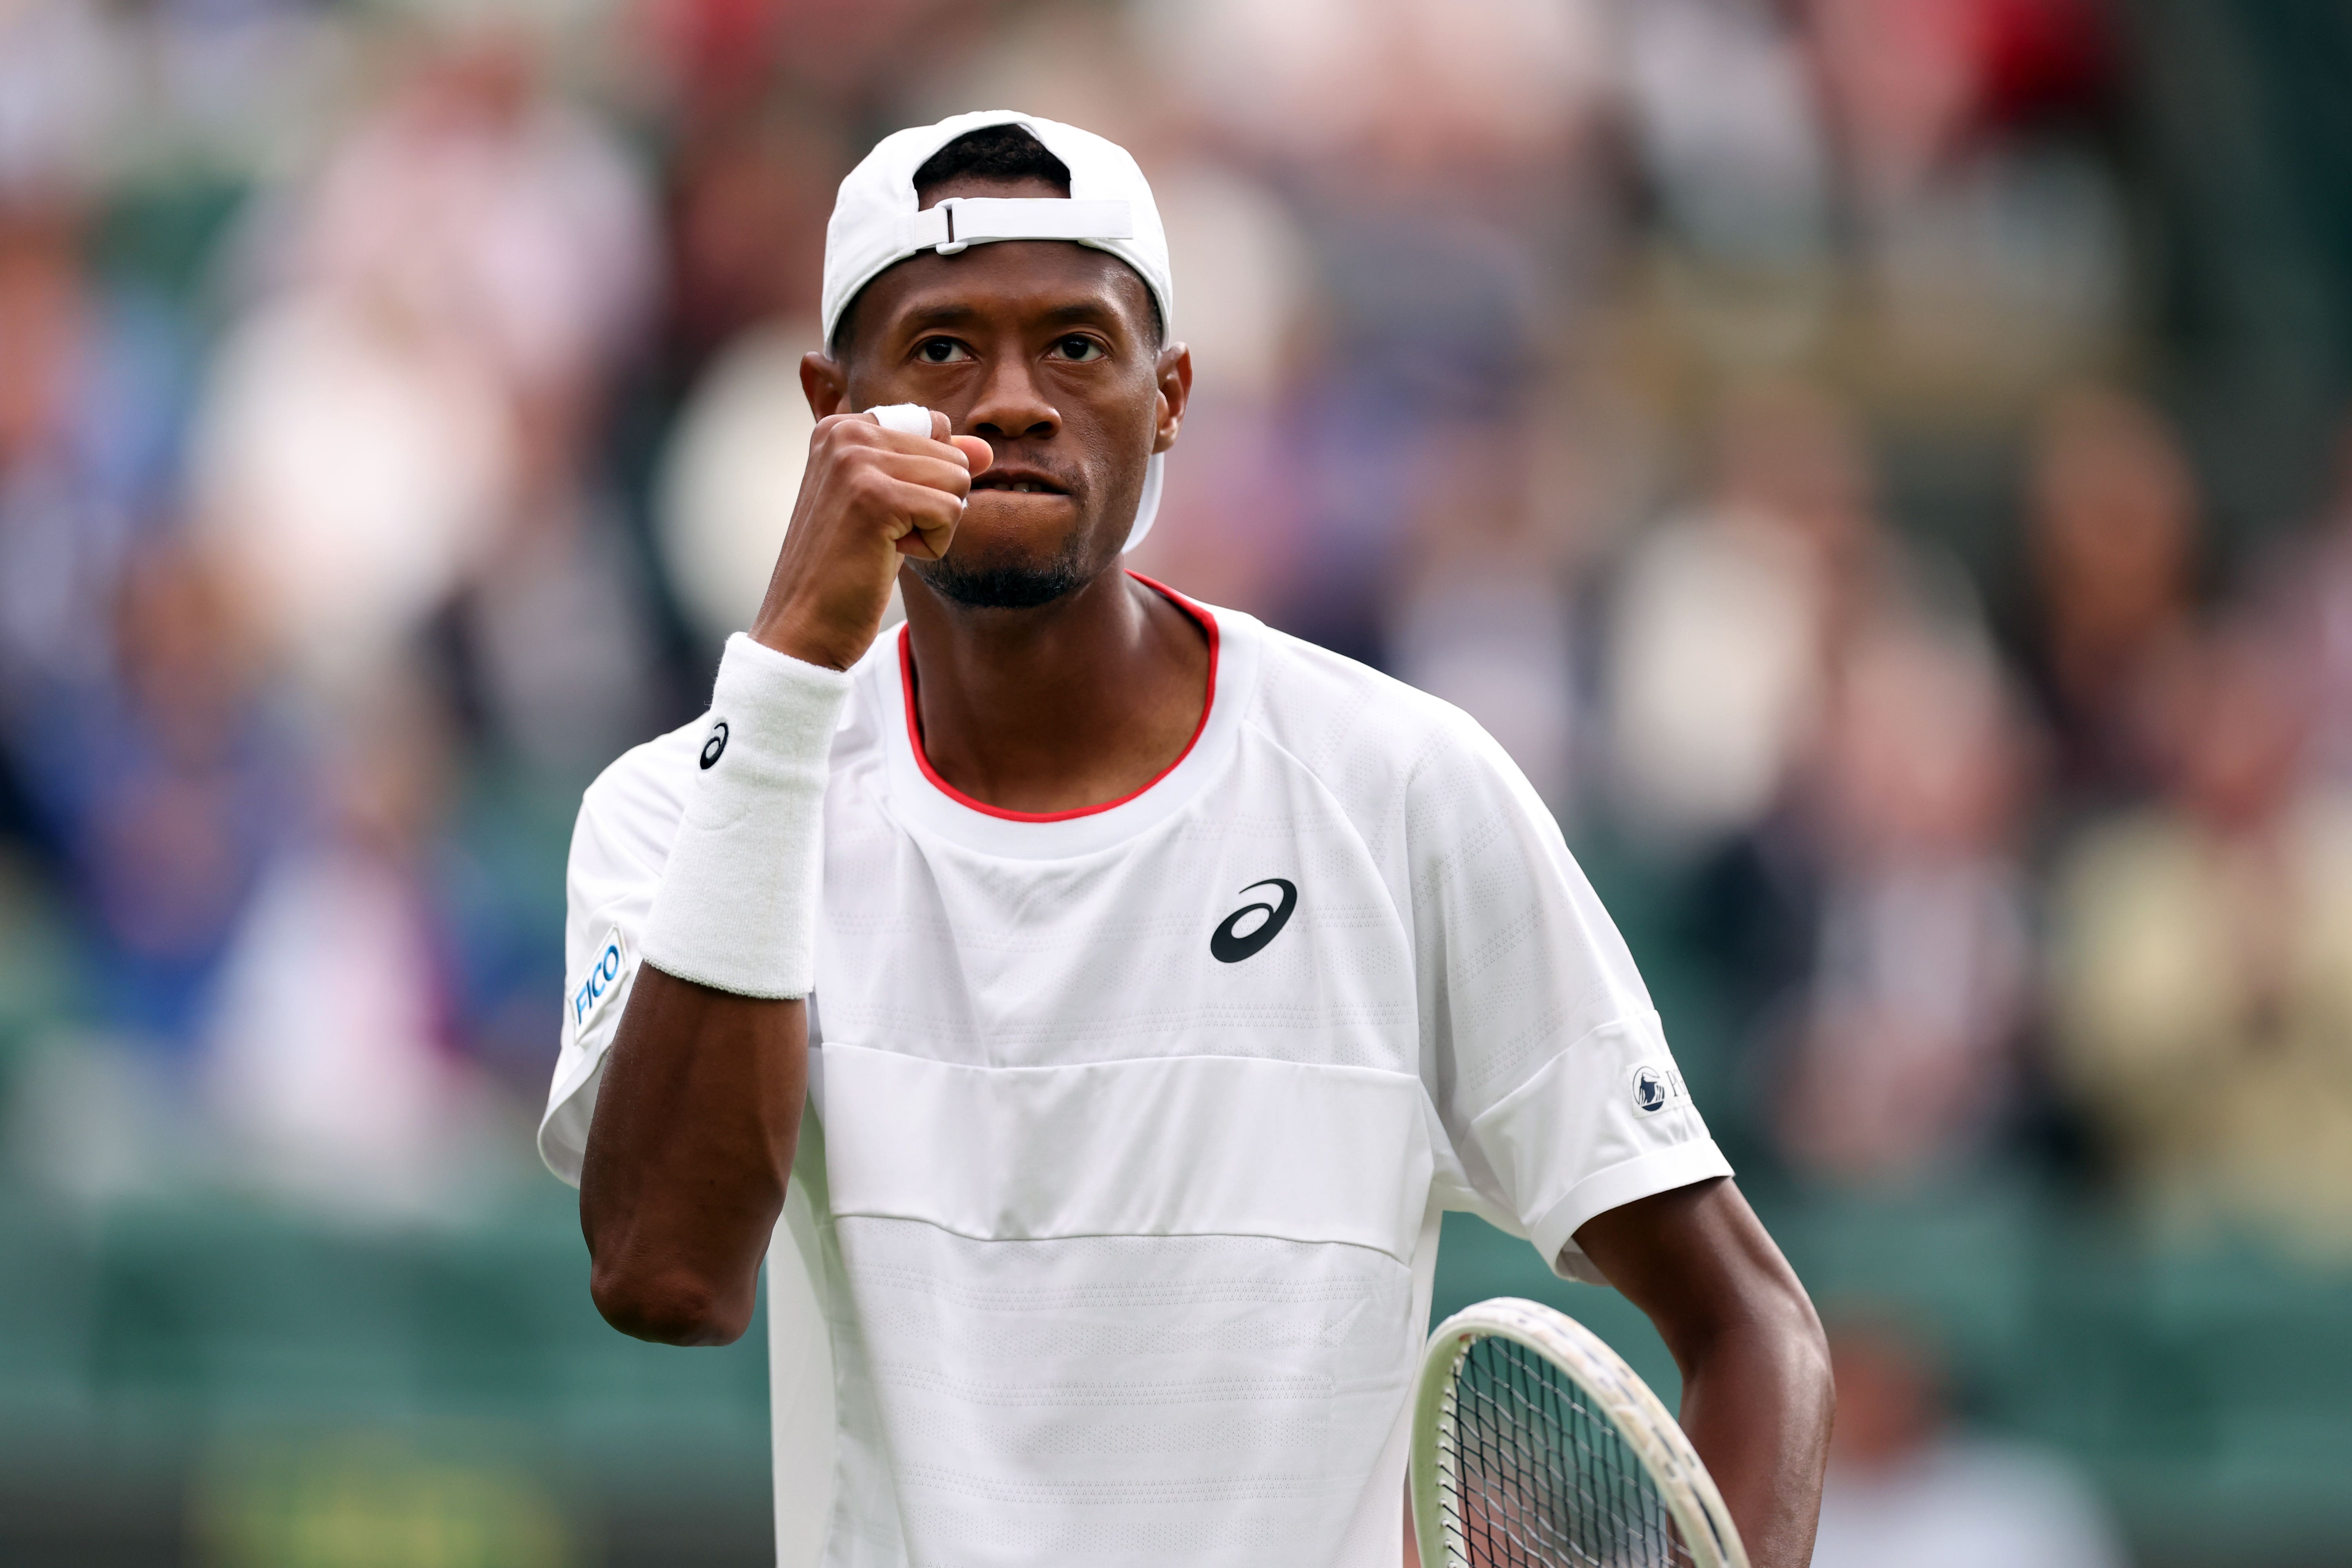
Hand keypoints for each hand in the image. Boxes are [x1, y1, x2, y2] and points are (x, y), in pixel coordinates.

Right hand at [751, 409, 993, 669]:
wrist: (803, 624)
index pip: (933, 426)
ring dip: (934, 526)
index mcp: (842, 426)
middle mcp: (845, 432)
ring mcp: (856, 461)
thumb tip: (987, 450)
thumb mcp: (895, 504)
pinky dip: (932, 546)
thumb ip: (934, 466)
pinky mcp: (875, 497)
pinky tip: (884, 557)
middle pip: (952, 457)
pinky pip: (950, 511)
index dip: (928, 481)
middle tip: (881, 535)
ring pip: (957, 481)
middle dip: (934, 506)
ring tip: (883, 544)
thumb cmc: (848, 567)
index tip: (882, 512)